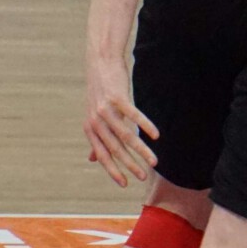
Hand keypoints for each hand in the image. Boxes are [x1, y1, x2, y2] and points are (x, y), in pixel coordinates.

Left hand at [84, 55, 157, 187]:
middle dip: (130, 165)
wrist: (100, 63)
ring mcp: (105, 110)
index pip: (102, 155)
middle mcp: (95, 121)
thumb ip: (95, 139)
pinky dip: (146, 126)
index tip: (125, 184)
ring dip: (141, 151)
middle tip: (143, 177)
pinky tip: (156, 136)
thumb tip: (92, 159)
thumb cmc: (99, 92)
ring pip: (126, 136)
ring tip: (154, 161)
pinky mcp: (117, 97)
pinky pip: (133, 115)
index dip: (113, 170)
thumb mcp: (93, 117)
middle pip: (115, 149)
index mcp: (90, 129)